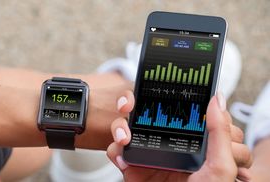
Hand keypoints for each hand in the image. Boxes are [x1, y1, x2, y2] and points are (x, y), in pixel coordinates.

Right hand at [107, 91, 252, 181]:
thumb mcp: (221, 165)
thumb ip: (220, 132)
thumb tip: (216, 99)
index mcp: (188, 137)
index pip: (172, 107)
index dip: (160, 96)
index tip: (152, 89)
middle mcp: (165, 141)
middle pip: (142, 113)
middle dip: (129, 105)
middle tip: (128, 106)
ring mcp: (147, 152)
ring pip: (125, 127)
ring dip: (119, 127)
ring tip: (124, 138)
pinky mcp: (132, 166)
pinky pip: (116, 151)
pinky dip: (116, 152)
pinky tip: (125, 161)